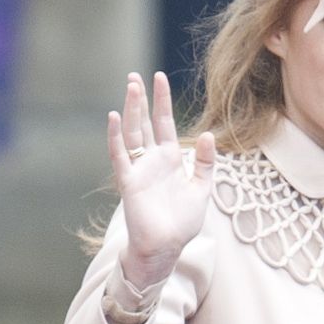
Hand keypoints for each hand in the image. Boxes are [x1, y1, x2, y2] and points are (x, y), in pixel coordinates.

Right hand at [104, 73, 215, 296]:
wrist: (166, 247)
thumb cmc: (182, 222)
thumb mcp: (202, 188)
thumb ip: (205, 162)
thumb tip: (208, 135)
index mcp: (170, 159)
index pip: (164, 123)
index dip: (162, 101)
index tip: (159, 78)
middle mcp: (152, 161)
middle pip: (144, 123)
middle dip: (141, 100)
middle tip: (135, 76)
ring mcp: (139, 170)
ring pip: (133, 133)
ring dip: (131, 110)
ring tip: (130, 87)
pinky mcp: (129, 182)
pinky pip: (120, 156)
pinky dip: (116, 137)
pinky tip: (115, 118)